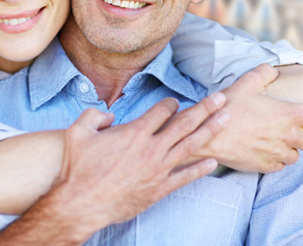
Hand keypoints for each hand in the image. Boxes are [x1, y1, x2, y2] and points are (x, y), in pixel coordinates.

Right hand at [47, 95, 229, 230]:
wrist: (80, 204)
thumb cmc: (77, 169)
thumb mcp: (77, 132)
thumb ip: (94, 116)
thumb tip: (109, 115)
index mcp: (134, 132)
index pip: (161, 111)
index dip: (170, 103)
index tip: (175, 102)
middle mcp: (151, 148)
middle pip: (185, 123)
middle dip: (205, 108)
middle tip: (221, 98)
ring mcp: (158, 169)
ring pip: (191, 146)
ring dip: (210, 130)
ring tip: (225, 119)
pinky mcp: (159, 188)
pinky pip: (185, 176)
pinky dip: (201, 169)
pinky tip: (213, 162)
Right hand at [201, 64, 302, 172]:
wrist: (206, 136)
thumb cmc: (226, 109)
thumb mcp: (244, 84)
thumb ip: (262, 74)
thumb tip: (272, 69)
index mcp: (287, 115)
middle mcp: (287, 136)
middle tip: (292, 132)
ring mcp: (276, 153)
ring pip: (295, 157)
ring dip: (289, 150)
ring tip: (275, 143)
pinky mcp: (265, 166)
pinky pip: (279, 166)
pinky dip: (276, 160)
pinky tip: (263, 152)